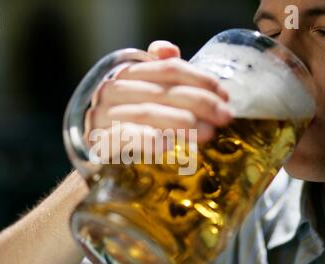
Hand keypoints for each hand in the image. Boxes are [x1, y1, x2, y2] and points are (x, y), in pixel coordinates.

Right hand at [85, 41, 231, 144]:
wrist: (99, 153)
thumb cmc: (130, 121)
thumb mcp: (146, 92)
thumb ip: (159, 71)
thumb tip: (168, 49)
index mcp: (127, 73)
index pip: (168, 69)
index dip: (200, 79)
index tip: (225, 96)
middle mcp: (113, 90)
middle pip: (162, 91)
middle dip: (199, 102)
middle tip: (224, 117)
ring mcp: (103, 116)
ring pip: (148, 113)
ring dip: (182, 122)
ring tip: (208, 133)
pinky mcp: (100, 142)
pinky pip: (126, 137)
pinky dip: (149, 139)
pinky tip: (169, 145)